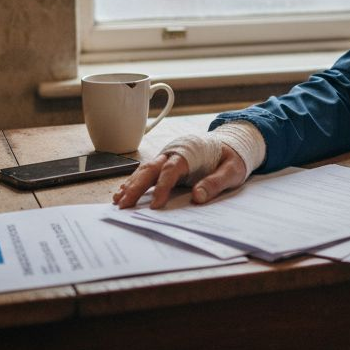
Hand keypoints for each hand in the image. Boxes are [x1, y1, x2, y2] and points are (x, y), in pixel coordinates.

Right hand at [111, 142, 247, 208]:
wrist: (231, 144)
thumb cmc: (231, 157)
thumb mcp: (232, 170)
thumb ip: (216, 182)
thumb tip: (198, 196)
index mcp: (189, 153)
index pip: (171, 170)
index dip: (162, 187)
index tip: (156, 205)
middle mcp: (173, 153)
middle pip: (150, 169)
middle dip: (136, 187)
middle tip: (123, 205)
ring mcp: (167, 158)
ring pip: (144, 170)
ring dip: (131, 185)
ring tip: (118, 201)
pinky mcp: (164, 164)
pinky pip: (146, 172)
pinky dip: (133, 182)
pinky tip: (122, 193)